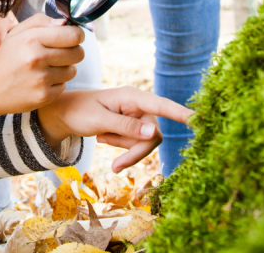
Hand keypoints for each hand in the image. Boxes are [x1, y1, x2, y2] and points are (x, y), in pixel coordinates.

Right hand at [0, 14, 85, 122]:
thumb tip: (64, 22)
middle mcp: (37, 58)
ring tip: (47, 68)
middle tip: (60, 54)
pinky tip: (41, 81)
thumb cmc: (7, 58)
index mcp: (32, 39)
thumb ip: (40, 22)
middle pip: (78, 53)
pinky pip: (64, 86)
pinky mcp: (44, 96)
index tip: (72, 38)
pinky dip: (55, 84)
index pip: (73, 35)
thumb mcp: (17, 33)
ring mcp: (41, 79)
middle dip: (73, 52)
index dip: (77, 36)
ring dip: (64, 69)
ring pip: (72, 70)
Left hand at [36, 86, 191, 171]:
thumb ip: (126, 127)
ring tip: (101, 137)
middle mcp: (139, 105)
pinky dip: (121, 147)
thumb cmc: (80, 112)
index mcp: (132, 97)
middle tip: (114, 166)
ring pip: (145, 142)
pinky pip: (136, 144)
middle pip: (153, 135)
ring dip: (124, 148)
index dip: (180, 113)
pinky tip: (103, 137)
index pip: (161, 105)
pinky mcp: (133, 126)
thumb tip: (155, 133)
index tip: (198, 119)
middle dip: (135, 151)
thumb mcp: (100, 121)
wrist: (64, 113)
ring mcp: (137, 116)